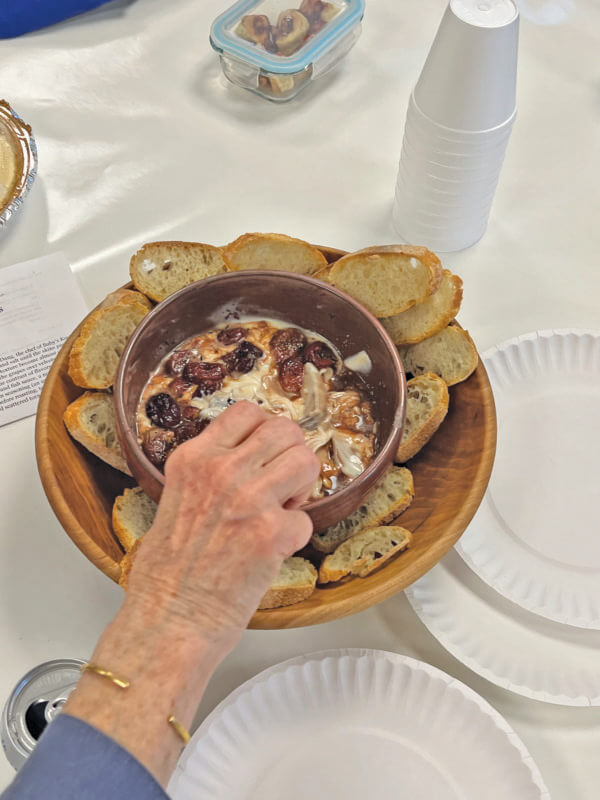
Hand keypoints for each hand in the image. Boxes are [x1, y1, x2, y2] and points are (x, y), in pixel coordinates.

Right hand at [125, 401, 319, 649]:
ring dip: (302, 486)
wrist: (168, 620)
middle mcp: (221, 471)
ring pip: (306, 461)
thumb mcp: (174, 500)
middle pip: (284, 430)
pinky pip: (306, 519)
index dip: (265, 431)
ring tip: (285, 508)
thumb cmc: (167, 572)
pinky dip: (296, 536)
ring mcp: (248, 500)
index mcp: (193, 459)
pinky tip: (273, 549)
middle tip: (282, 481)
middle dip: (291, 454)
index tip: (265, 452)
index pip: (247, 411)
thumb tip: (250, 460)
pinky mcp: (271, 535)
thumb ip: (209, 473)